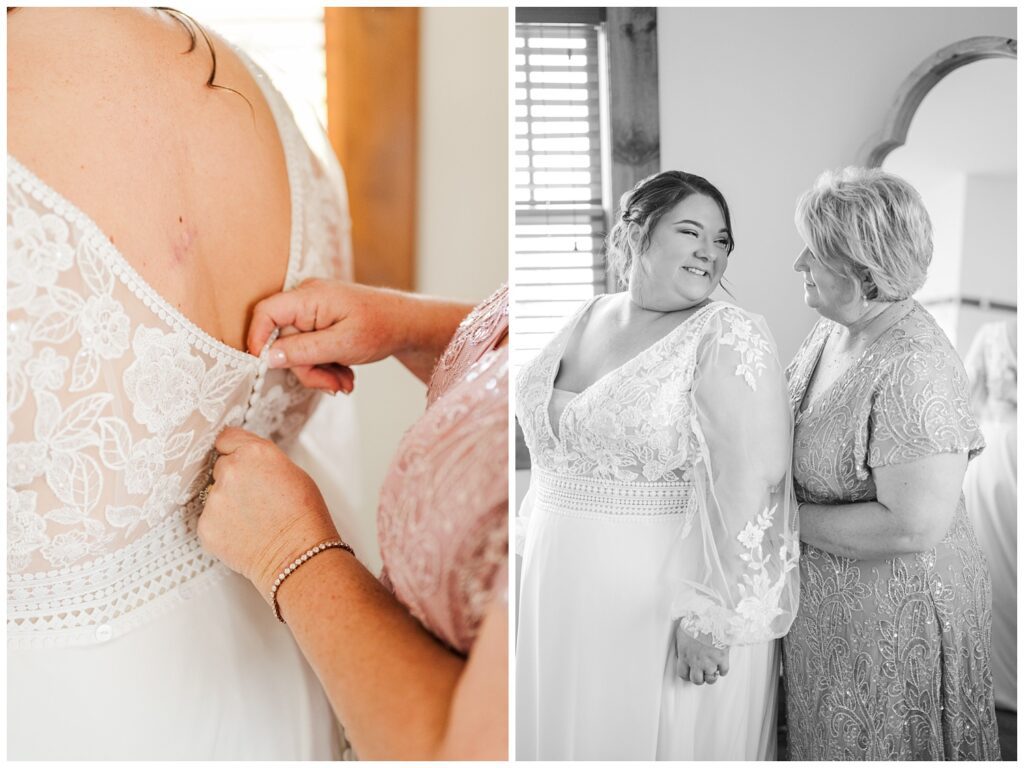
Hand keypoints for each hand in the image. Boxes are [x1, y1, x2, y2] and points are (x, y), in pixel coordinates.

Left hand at [197, 427, 340, 599]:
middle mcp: (231, 470)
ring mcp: (215, 499)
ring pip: (214, 495)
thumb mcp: (293, 472)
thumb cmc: (304, 516)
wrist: (298, 555)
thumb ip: (263, 460)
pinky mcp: (206, 525)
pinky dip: (222, 526)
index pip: (226, 437)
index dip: (233, 450)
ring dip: (227, 504)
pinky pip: (209, 519)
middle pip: (220, 466)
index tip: (235, 458)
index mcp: (255, 452)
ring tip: (252, 520)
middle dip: (234, 479)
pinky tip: (243, 533)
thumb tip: (248, 461)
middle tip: (254, 497)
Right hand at [248, 279, 413, 393]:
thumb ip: (303, 350)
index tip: (266, 366)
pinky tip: (345, 374)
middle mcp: (306, 300)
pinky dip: (325, 365)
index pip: (266, 312)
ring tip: (346, 382)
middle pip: (283, 340)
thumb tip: (268, 357)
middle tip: (334, 386)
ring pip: (298, 350)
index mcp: (308, 297)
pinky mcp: (319, 323)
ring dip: (320, 372)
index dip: (258, 339)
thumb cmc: (380, 328)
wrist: (406, 324)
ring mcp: (312, 312)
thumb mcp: (342, 344)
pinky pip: (310, 349)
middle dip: (307, 368)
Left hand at [674, 623, 729, 684]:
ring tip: (712, 668)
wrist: (710, 617)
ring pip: (711, 679)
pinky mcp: (722, 659)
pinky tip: (721, 664)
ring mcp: (710, 662)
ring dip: (712, 675)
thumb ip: (682, 645)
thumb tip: (681, 649)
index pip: (683, 674)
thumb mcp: (681, 633)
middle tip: (702, 672)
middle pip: (697, 680)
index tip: (690, 672)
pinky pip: (724, 672)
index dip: (687, 675)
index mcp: (685, 655)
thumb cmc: (695, 621)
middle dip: (700, 678)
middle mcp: (697, 662)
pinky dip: (723, 670)